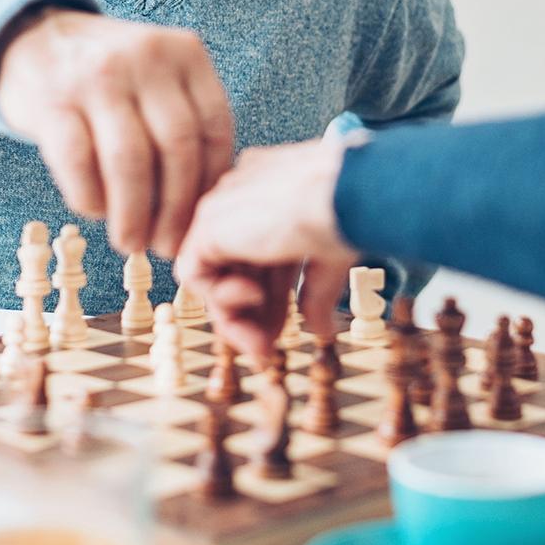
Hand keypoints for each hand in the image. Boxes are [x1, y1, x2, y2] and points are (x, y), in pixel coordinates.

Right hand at [0, 6, 233, 259]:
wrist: (35, 39)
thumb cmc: (112, 78)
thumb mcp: (160, 78)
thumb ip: (187, 122)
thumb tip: (205, 207)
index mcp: (185, 54)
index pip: (214, 130)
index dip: (209, 186)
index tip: (200, 224)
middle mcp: (145, 58)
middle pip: (176, 148)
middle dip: (175, 210)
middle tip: (166, 246)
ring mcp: (97, 76)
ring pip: (129, 161)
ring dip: (133, 214)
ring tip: (130, 242)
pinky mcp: (52, 101)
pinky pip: (78, 162)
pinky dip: (90, 198)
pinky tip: (95, 212)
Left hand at [174, 138, 355, 359]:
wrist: (346, 194)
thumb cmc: (349, 214)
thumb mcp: (330, 261)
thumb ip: (316, 293)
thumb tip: (320, 330)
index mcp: (273, 193)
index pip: (260, 255)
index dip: (270, 299)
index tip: (282, 331)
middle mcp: (244, 195)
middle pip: (235, 268)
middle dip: (251, 316)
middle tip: (266, 350)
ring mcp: (224, 207)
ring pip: (213, 274)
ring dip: (233, 317)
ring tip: (259, 344)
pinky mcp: (209, 223)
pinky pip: (195, 272)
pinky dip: (219, 297)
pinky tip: (252, 301)